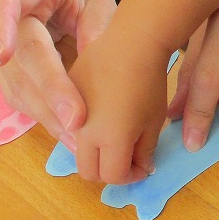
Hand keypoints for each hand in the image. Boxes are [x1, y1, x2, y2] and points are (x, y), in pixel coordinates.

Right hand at [0, 0, 116, 144]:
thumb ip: (96, 23)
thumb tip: (98, 72)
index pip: (4, 3)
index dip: (0, 28)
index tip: (2, 54)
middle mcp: (0, 18)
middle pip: (19, 58)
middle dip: (47, 90)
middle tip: (75, 120)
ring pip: (17, 86)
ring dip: (47, 114)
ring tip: (78, 139)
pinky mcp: (8, 72)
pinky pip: (22, 97)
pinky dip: (46, 118)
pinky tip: (70, 135)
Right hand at [68, 27, 169, 183]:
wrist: (131, 43)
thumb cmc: (149, 82)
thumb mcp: (154, 120)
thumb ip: (145, 150)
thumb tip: (142, 168)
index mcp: (109, 140)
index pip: (114, 176)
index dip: (131, 176)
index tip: (143, 166)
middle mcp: (83, 132)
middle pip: (89, 171)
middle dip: (109, 171)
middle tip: (127, 158)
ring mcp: (70, 114)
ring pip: (77, 150)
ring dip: (96, 153)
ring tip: (115, 136)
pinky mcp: (65, 97)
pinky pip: (70, 125)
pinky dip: (86, 131)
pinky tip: (102, 114)